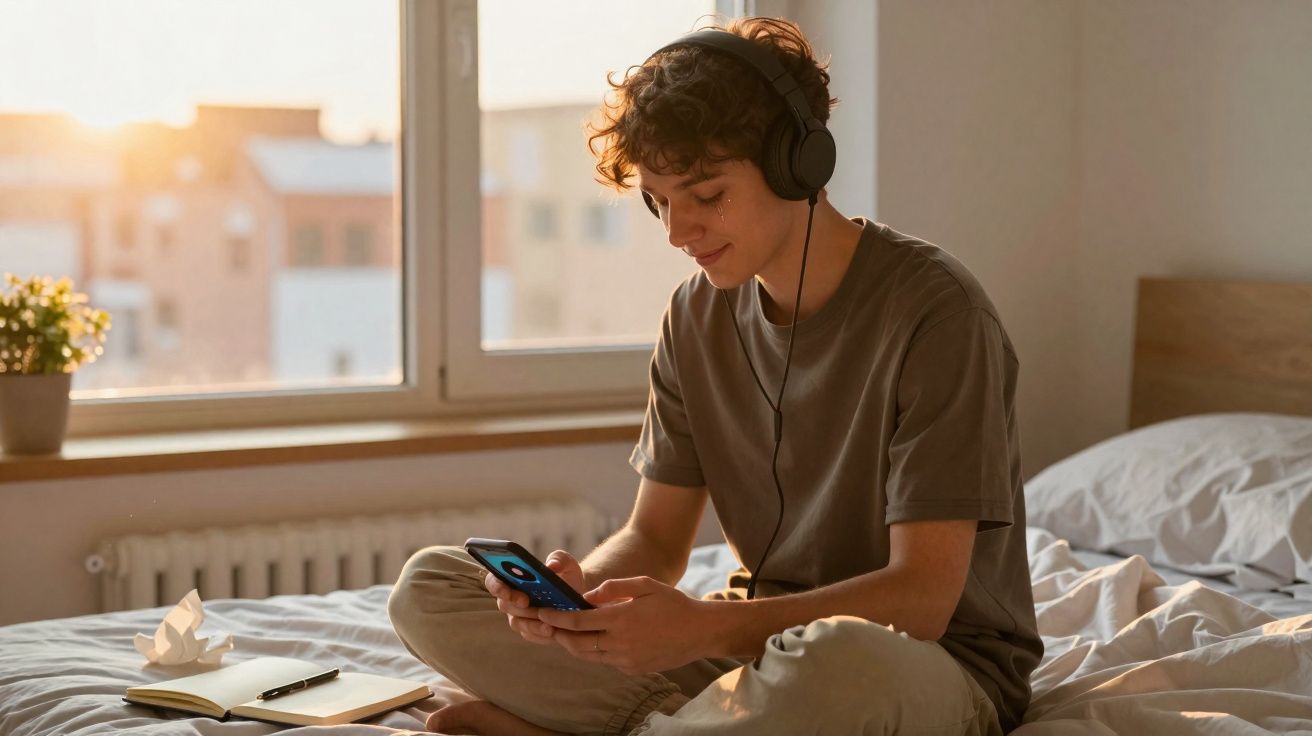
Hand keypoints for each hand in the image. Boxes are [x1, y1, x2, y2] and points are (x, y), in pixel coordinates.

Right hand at [484, 549, 585, 644]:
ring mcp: (519, 617)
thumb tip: (551, 566)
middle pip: (504, 604)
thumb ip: (558, 559)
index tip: (506, 589)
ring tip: (546, 622)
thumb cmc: (565, 576)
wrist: (577, 596)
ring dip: (530, 622)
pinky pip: (530, 634)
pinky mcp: (530, 631)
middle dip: (515, 603)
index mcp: (512, 578)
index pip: (494, 581)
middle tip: (526, 601)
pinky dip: (540, 633)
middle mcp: (511, 599)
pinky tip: (552, 630)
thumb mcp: (566, 563)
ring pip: (517, 622)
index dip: (497, 586)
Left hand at [537, 576, 718, 674]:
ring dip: (573, 646)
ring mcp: (626, 660)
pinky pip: (605, 662)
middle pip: (577, 644)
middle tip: (547, 626)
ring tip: (564, 634)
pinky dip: (594, 652)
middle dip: (559, 635)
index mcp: (621, 619)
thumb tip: (588, 598)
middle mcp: (621, 643)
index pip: (578, 622)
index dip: (556, 618)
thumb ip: (613, 588)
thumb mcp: (644, 584)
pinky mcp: (633, 669)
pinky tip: (592, 641)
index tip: (542, 613)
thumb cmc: (672, 603)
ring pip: (588, 656)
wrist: (700, 632)